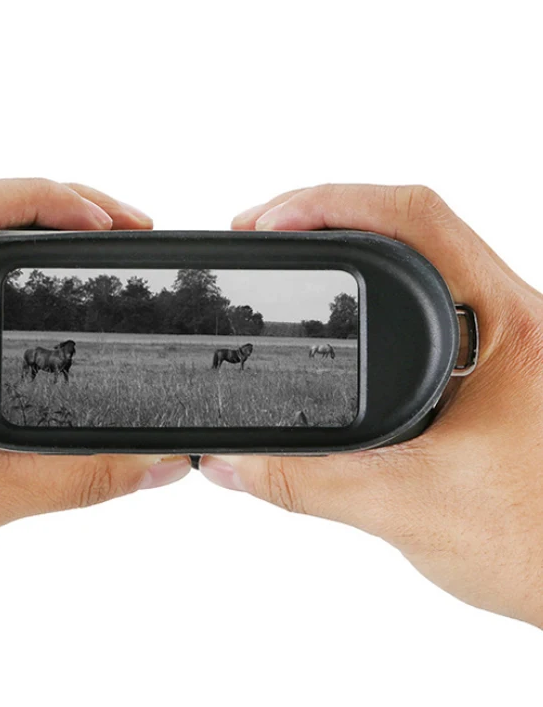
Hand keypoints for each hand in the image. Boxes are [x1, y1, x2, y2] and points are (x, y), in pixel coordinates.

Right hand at [201, 184, 542, 626]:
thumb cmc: (542, 543)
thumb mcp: (408, 509)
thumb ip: (306, 483)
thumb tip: (234, 463)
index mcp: (505, 327)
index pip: (417, 219)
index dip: (331, 202)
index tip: (268, 221)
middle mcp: (509, 318)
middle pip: (413, 223)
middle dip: (326, 215)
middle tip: (262, 231)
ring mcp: (503, 337)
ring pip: (420, 258)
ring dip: (351, 246)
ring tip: (290, 257)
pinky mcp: (489, 363)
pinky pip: (424, 299)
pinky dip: (370, 290)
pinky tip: (339, 311)